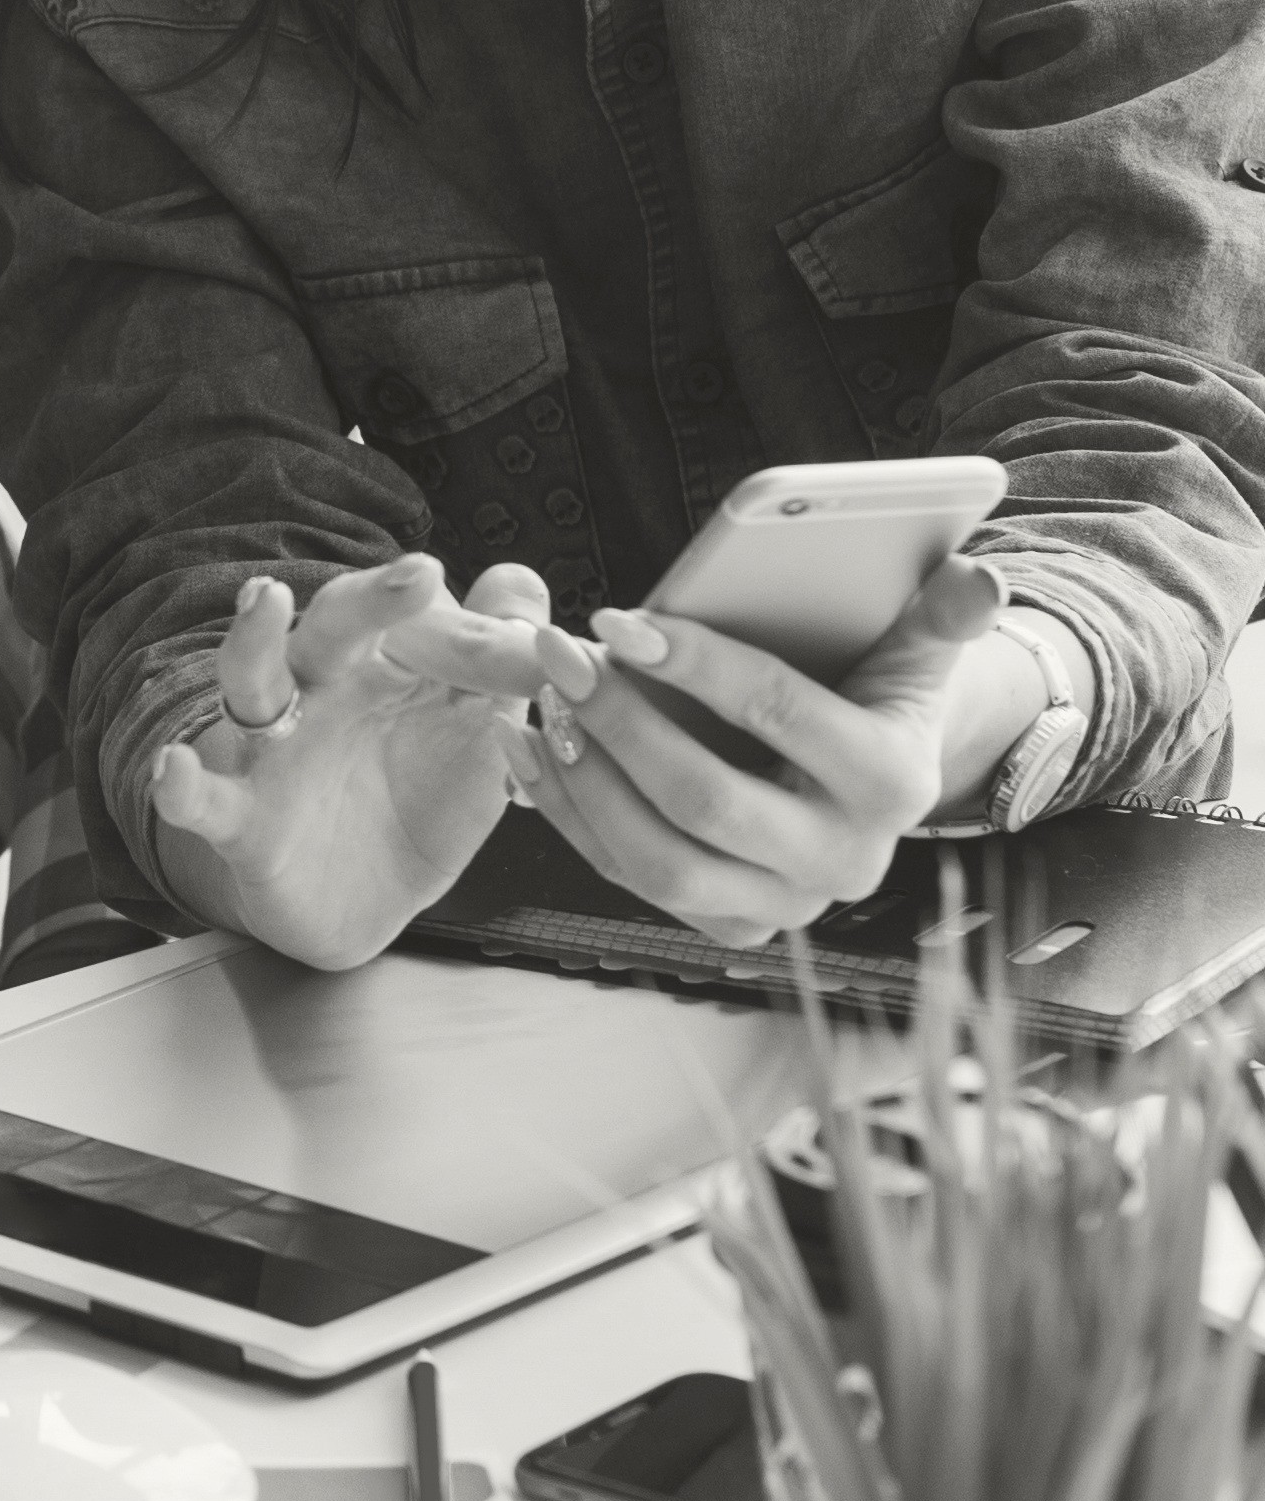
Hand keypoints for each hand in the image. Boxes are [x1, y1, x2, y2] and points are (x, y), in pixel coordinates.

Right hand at [149, 557, 552, 970]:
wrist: (351, 901)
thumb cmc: (410, 799)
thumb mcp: (466, 734)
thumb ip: (495, 661)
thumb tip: (520, 581)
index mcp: (385, 666)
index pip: (430, 629)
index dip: (490, 643)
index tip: (548, 660)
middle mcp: (322, 691)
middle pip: (336, 625)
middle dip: (374, 599)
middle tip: (422, 575)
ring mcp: (274, 750)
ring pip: (254, 683)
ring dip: (254, 641)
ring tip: (264, 600)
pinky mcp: (240, 820)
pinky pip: (205, 799)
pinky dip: (183, 784)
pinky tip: (173, 769)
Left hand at [512, 557, 1003, 943]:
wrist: (873, 779)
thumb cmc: (876, 689)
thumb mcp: (917, 648)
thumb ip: (942, 612)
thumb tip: (974, 576)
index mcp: (893, 782)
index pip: (779, 713)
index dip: (692, 661)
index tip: (613, 617)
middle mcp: (845, 861)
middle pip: (707, 801)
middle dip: (619, 723)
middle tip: (556, 655)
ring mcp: (787, 905)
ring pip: (660, 860)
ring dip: (584, 777)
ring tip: (542, 701)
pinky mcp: (732, 924)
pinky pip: (631, 880)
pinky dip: (570, 814)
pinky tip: (527, 747)